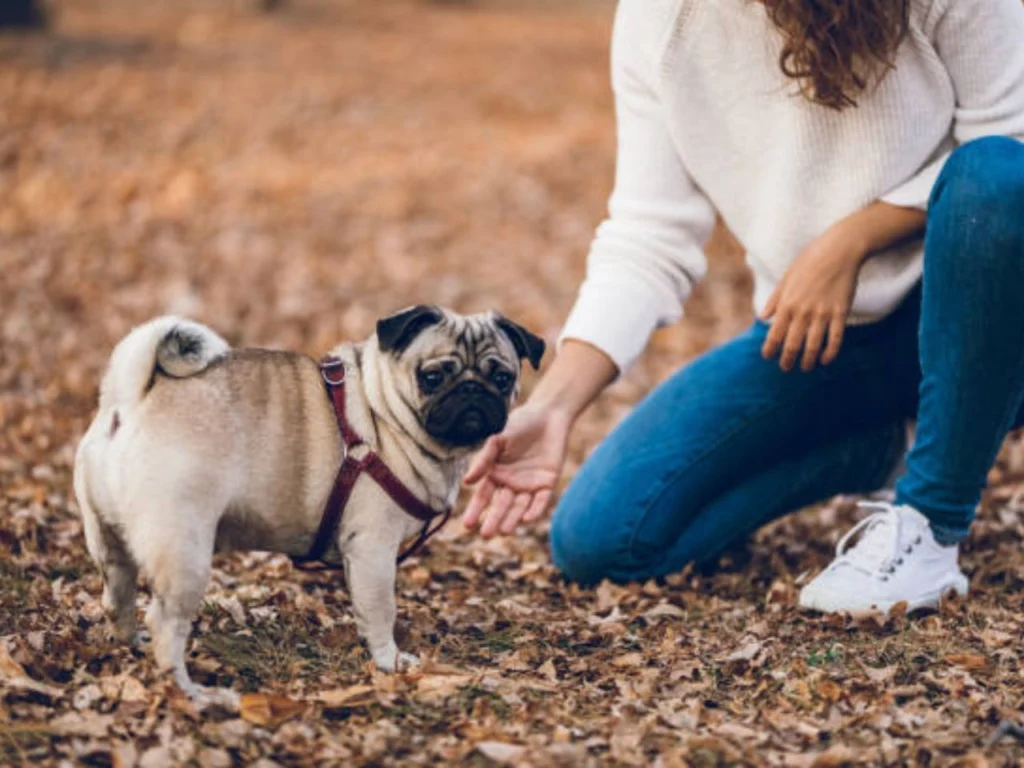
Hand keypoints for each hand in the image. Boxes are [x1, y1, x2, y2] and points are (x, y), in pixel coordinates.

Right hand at [462, 403, 571, 537]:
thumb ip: (485, 459)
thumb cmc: (520, 424)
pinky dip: (535, 510)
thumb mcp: (498, 439)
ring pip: (519, 507)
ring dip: (512, 519)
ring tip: (504, 532)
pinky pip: (541, 500)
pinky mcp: (547, 483)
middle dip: (493, 519)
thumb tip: (467, 482)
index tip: (468, 525)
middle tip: (486, 534)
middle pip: (500, 505)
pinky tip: (526, 519)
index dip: (476, 510)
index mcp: (495, 474)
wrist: (548, 414)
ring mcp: (529, 485)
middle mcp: (511, 483)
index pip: (483, 496)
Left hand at [760, 224, 865, 371]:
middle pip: (792, 344)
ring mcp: (823, 313)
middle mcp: (803, 311)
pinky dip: (830, 353)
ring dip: (807, 361)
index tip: (768, 356)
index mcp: (787, 303)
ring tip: (805, 368)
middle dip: (787, 360)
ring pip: (813, 346)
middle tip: (786, 368)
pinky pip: (835, 339)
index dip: (770, 349)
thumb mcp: (787, 277)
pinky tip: (826, 360)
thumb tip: (762, 317)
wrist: (840, 249)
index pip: (774, 334)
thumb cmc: (810, 260)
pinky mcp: (841, 312)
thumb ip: (775, 300)